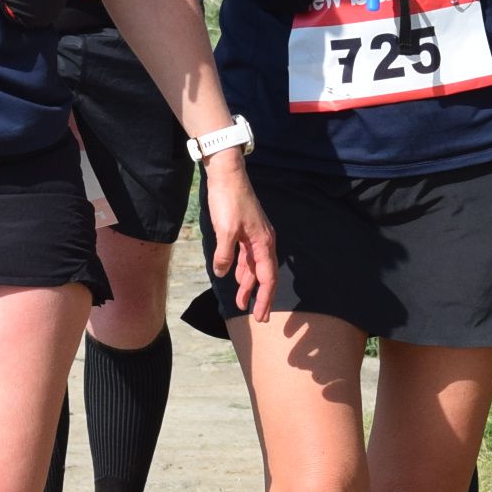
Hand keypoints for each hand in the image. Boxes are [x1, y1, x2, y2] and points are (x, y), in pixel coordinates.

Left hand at [200, 152, 276, 323]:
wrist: (226, 175)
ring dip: (248, 284)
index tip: (261, 315)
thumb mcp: (224, 231)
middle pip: (264, 274)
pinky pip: (247, 256)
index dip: (265, 298)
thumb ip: (225, 255)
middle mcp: (263, 241)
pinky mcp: (245, 230)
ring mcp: (255, 236)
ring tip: (241, 301)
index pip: (267, 277)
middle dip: (260, 296)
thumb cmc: (228, 201)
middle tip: (256, 316)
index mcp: (263, 242)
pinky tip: (235, 276)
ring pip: (254, 266)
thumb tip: (224, 274)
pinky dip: (242, 268)